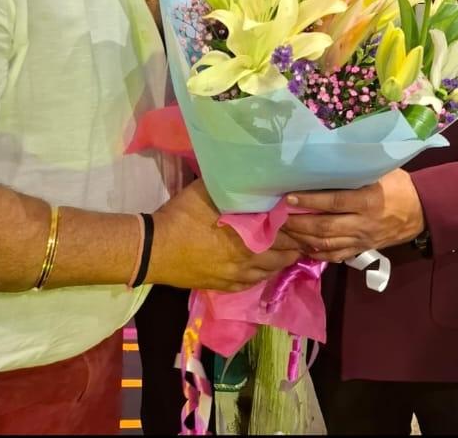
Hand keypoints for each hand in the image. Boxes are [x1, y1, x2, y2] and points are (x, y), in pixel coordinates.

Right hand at [147, 179, 300, 291]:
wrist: (152, 250)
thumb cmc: (180, 218)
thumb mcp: (206, 192)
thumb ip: (231, 186)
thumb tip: (249, 172)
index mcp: (247, 236)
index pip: (283, 233)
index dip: (295, 225)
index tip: (304, 215)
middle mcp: (247, 260)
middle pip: (282, 254)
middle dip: (294, 244)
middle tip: (304, 233)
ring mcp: (235, 276)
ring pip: (269, 271)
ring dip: (282, 260)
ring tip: (292, 249)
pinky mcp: (223, 285)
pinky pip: (253, 282)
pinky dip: (265, 273)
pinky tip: (267, 267)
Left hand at [284, 168, 424, 261]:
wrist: (423, 211)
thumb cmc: (400, 185)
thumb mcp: (382, 172)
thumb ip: (357, 172)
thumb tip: (327, 162)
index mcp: (369, 201)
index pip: (334, 202)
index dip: (310, 201)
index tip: (288, 197)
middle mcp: (364, 223)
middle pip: (325, 227)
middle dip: (298, 223)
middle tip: (278, 216)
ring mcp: (363, 240)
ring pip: (328, 244)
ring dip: (303, 239)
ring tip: (284, 231)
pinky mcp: (363, 249)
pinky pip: (336, 255)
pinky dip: (317, 253)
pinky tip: (302, 246)